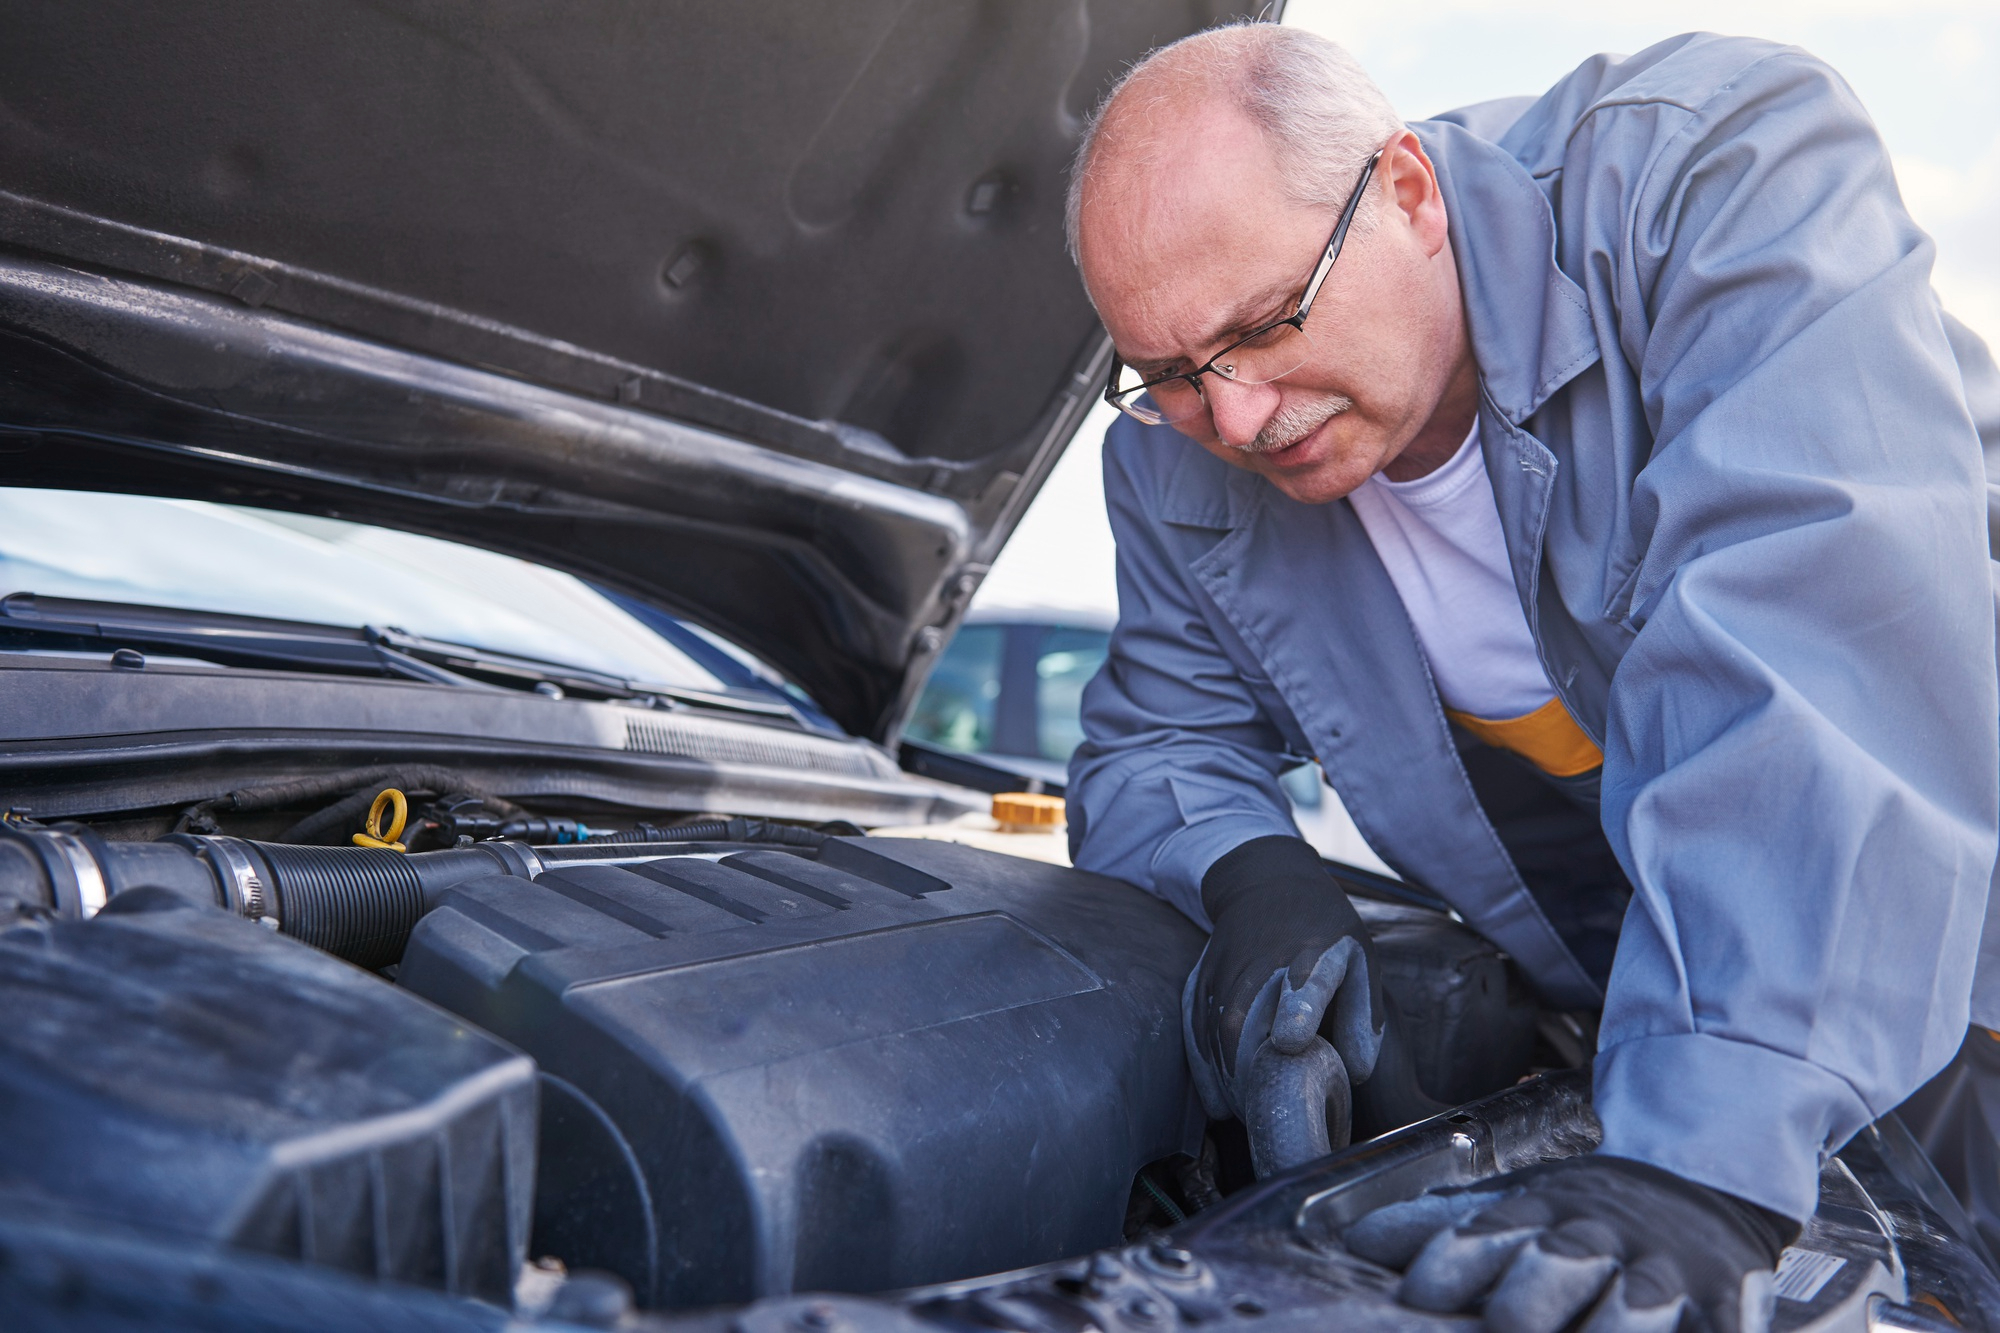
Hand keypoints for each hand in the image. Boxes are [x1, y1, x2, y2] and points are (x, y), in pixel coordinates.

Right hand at [1183, 836, 1382, 1124]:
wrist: (1265, 880)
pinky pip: (1194, 1028)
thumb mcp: (1361, 959)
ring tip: (1246, 1115)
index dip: (1298, 1011)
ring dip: (1227, 1080)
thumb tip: (1353, 1074)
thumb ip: (1362, 1019)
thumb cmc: (1323, 928)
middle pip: (1244, 1021)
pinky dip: (1204, 1068)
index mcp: (1314, 953)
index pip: (1304, 984)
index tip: (1292, 1041)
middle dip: (1251, 1074)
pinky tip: (1218, 1099)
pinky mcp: (1201, 978)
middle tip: (1267, 1115)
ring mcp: (1225, 970)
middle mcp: (1262, 962)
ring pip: (1215, 1032)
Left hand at [1344, 1155, 1797, 1331]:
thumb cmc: (1580, 1215)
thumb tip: (1356, 1243)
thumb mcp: (1511, 1207)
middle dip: (1525, 1305)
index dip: (1450, 1265)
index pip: (1487, 1233)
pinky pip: (1710, 1331)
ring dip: (1608, 1329)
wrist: (1693, 1183)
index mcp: (1539, 1214)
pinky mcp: (1717, 1306)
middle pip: (1557, 1267)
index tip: (1418, 1297)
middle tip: (1507, 1326)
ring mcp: (1658, 1275)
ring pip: (1633, 1310)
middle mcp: (1594, 1240)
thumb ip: (1436, 1228)